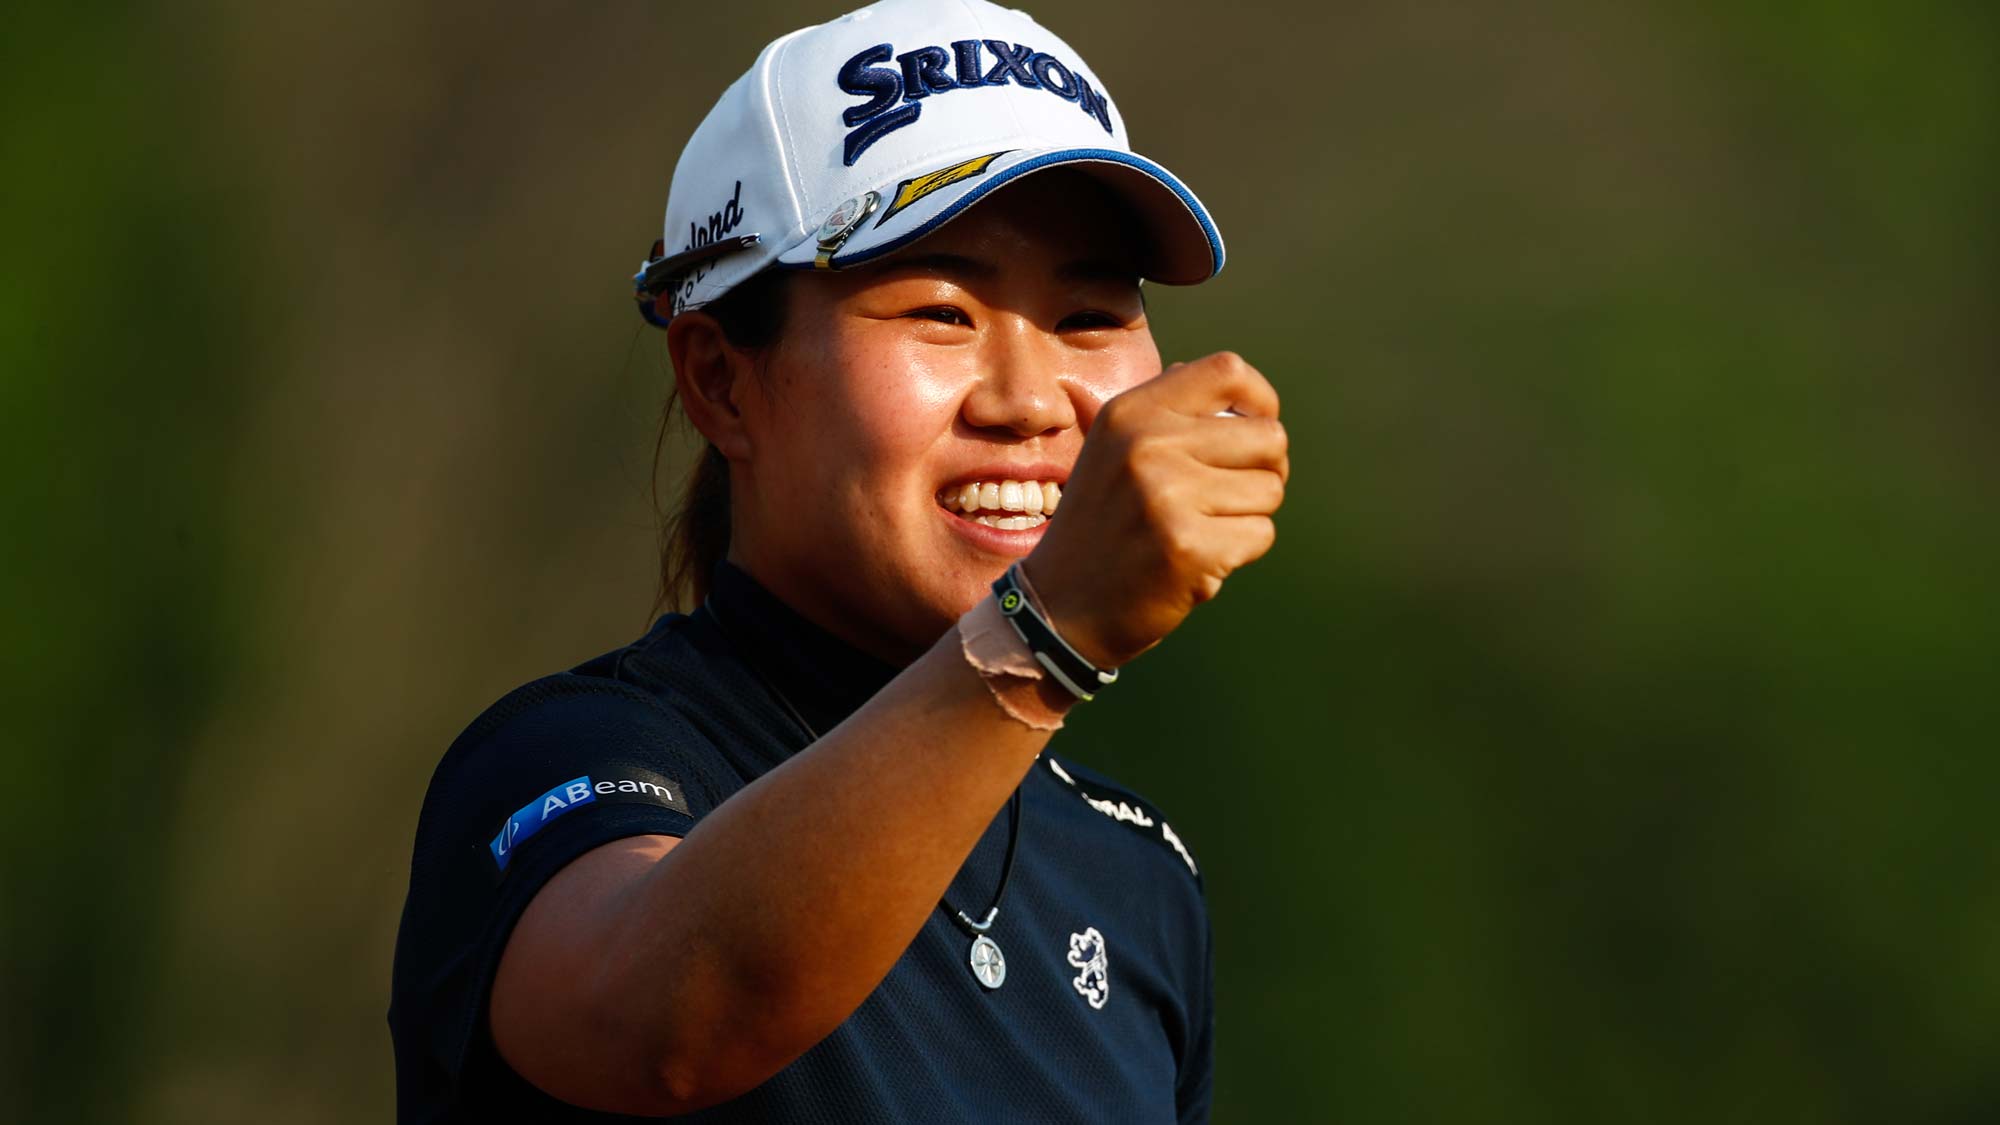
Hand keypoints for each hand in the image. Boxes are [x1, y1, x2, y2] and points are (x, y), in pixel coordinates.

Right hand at [1024, 352, 1287, 667]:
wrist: (1059, 607)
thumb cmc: (1103, 526)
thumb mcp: (1114, 450)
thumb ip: (1169, 414)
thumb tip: (1238, 386)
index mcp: (1130, 412)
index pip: (1229, 372)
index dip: (1262, 400)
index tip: (1254, 432)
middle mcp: (1146, 445)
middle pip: (1268, 436)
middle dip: (1266, 469)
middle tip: (1233, 495)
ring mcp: (1167, 495)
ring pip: (1271, 489)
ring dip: (1250, 515)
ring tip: (1203, 529)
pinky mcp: (1188, 547)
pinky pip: (1260, 535)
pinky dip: (1241, 552)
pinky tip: (1199, 560)